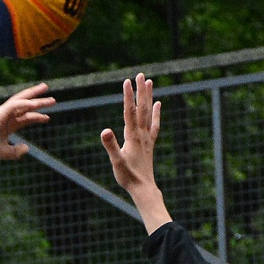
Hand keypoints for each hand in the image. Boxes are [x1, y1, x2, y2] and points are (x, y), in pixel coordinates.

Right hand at [0, 83, 53, 160]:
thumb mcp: (6, 153)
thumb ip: (17, 152)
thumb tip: (27, 147)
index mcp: (8, 125)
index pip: (25, 118)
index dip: (37, 117)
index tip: (48, 118)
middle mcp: (7, 116)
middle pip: (26, 106)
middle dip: (39, 101)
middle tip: (52, 99)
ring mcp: (4, 112)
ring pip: (22, 100)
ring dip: (34, 95)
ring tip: (46, 89)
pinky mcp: (0, 112)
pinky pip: (15, 105)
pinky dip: (25, 103)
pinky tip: (35, 103)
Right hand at [101, 73, 161, 191]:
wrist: (143, 188)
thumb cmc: (128, 177)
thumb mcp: (116, 161)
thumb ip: (111, 145)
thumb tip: (104, 131)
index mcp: (132, 136)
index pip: (130, 112)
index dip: (128, 96)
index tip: (127, 81)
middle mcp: (142, 134)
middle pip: (142, 108)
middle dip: (141, 91)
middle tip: (141, 75)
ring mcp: (147, 138)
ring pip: (149, 113)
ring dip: (149, 97)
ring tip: (150, 82)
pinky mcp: (150, 144)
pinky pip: (154, 125)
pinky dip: (157, 114)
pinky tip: (158, 104)